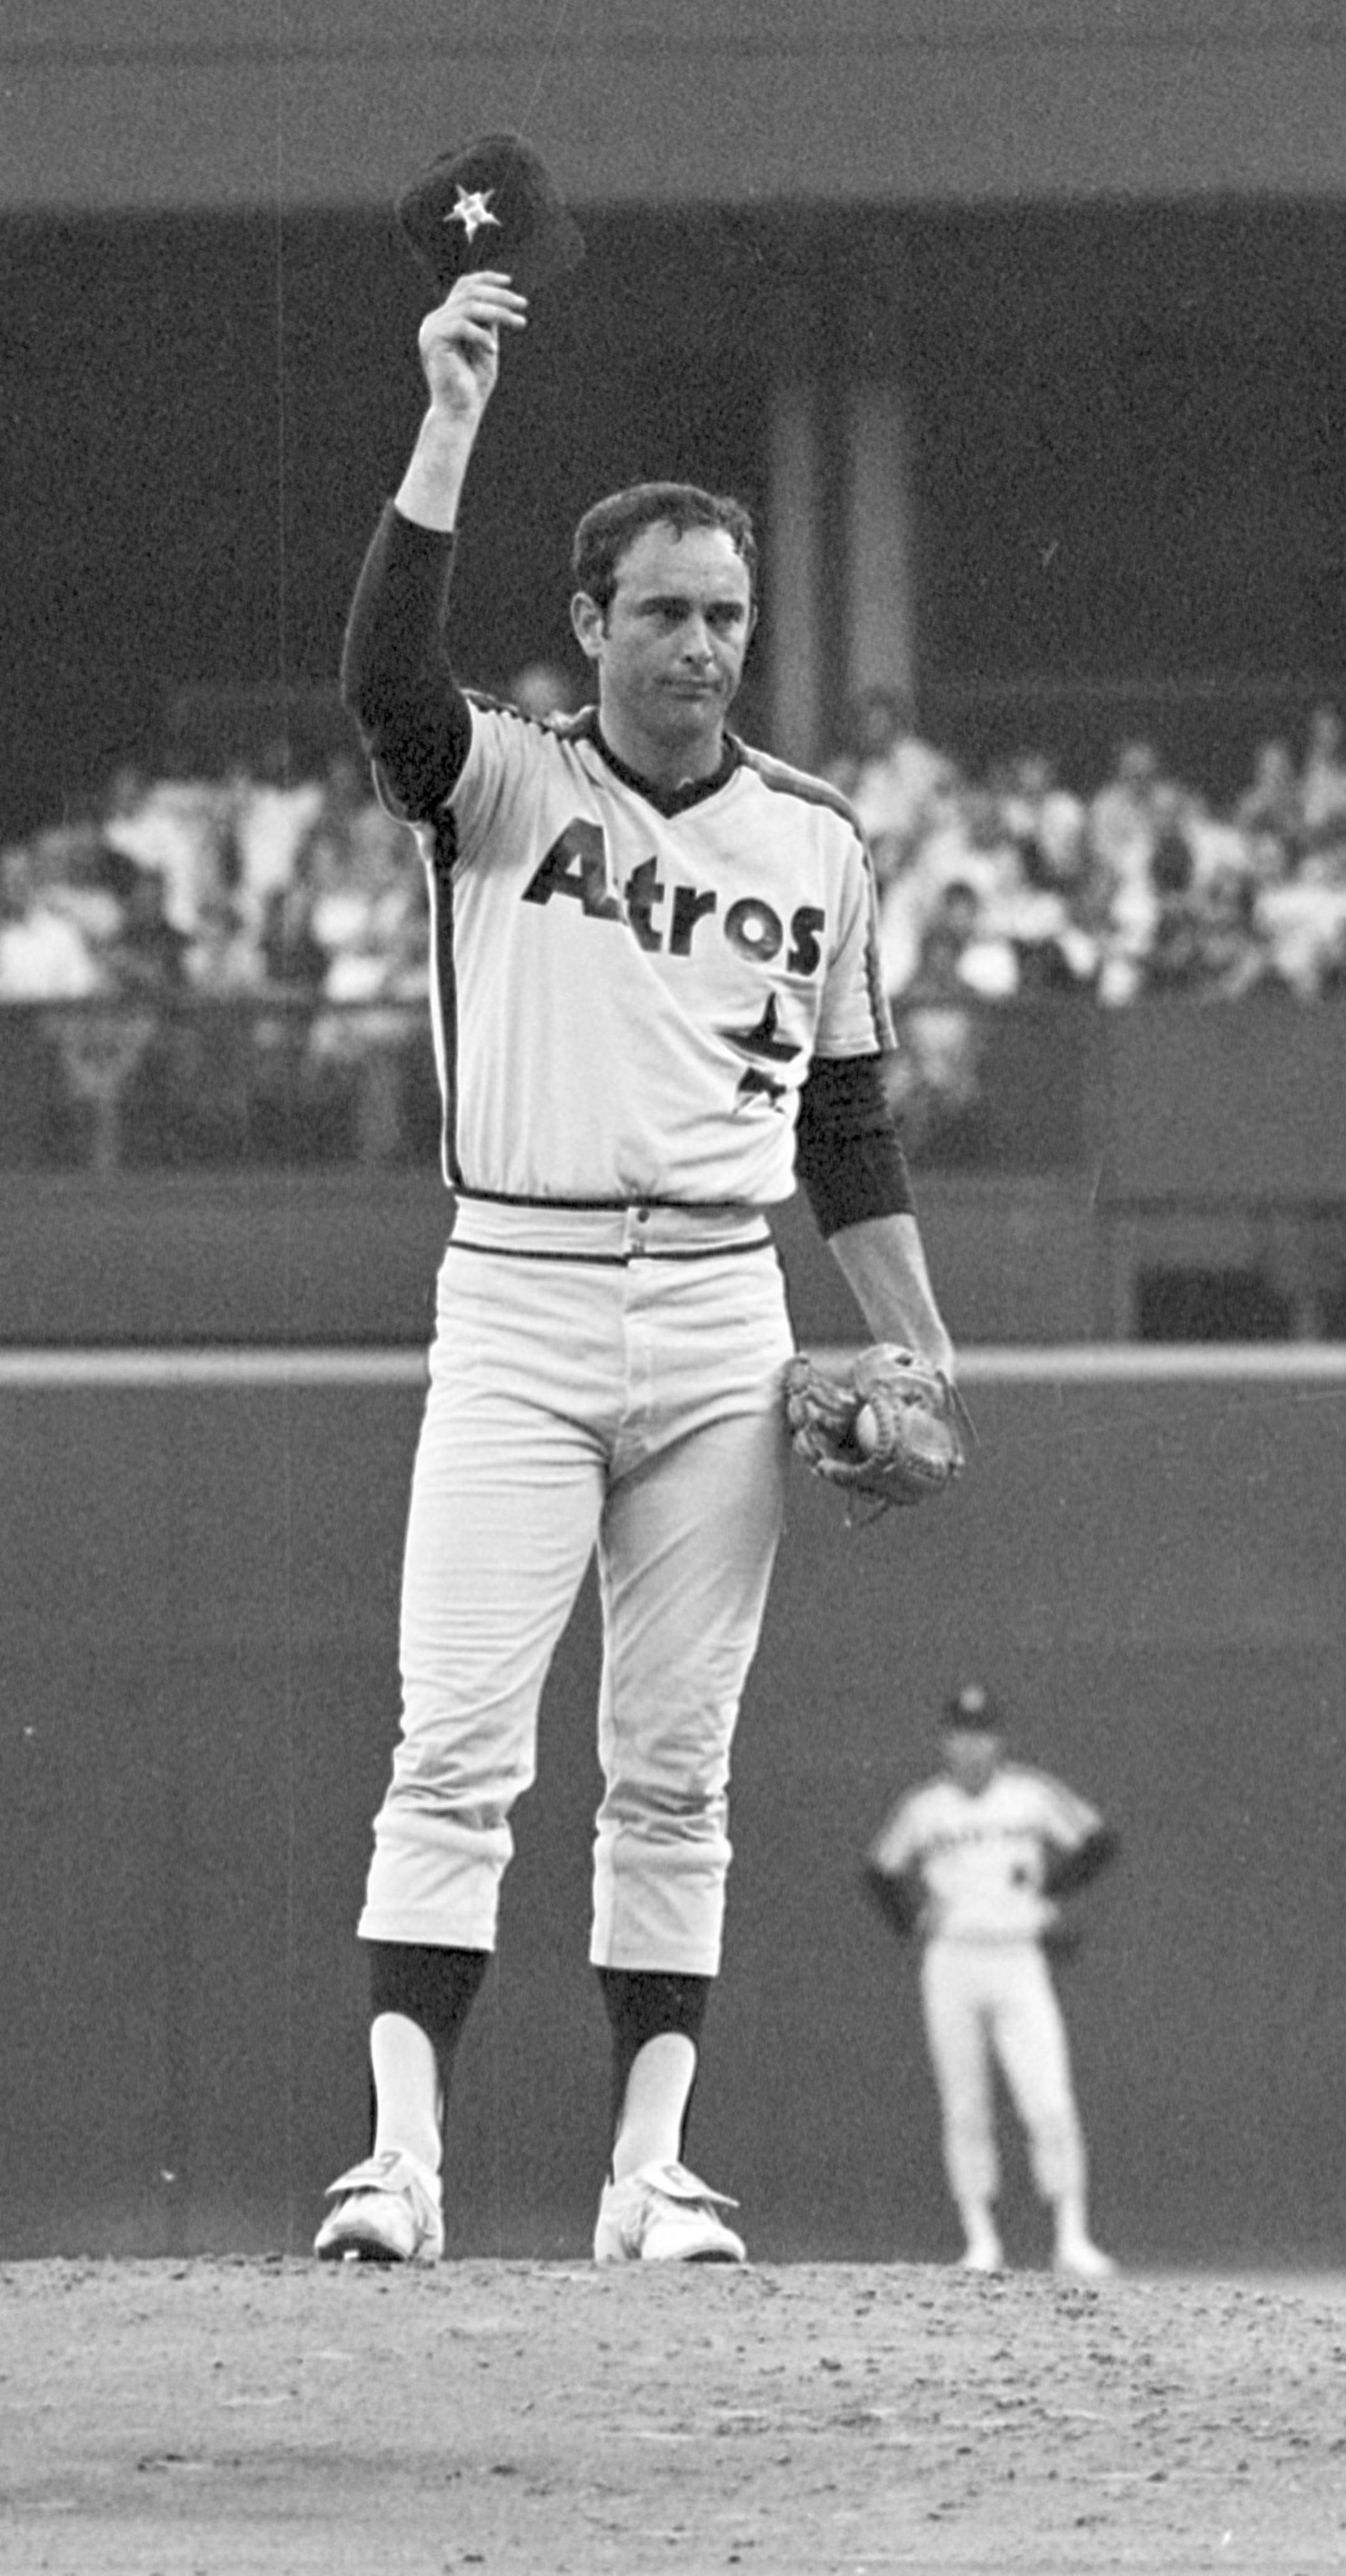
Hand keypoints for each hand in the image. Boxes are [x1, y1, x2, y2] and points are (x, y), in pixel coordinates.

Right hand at [417, 271, 528, 426]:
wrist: (459, 413)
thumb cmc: (473, 386)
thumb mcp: (486, 346)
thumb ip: (488, 323)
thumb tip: (500, 299)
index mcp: (445, 320)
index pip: (463, 287)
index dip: (486, 279)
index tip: (510, 282)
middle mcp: (435, 321)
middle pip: (469, 293)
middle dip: (500, 296)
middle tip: (523, 305)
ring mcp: (432, 330)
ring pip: (469, 306)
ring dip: (499, 313)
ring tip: (520, 323)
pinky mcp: (434, 342)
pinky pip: (463, 326)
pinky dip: (482, 336)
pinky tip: (493, 350)